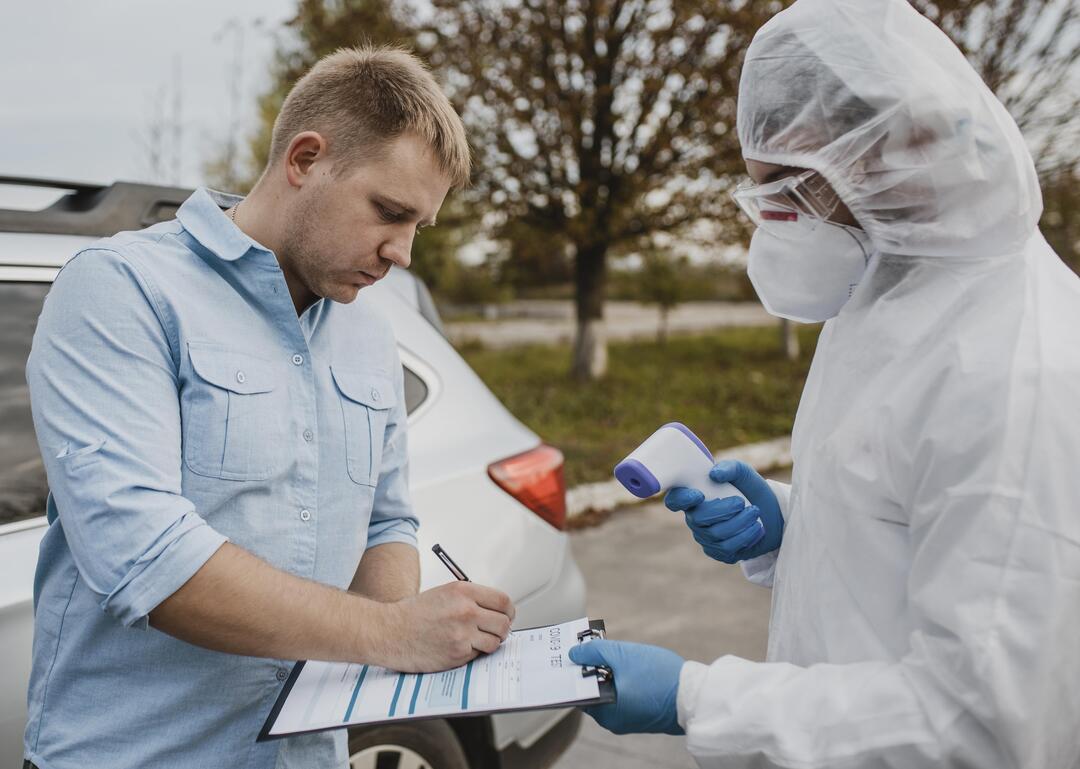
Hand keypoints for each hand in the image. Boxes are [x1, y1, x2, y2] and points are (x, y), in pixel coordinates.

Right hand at [374, 581, 514, 671]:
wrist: (390, 631)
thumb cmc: (415, 613)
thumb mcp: (445, 593)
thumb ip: (472, 599)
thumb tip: (497, 611)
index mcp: (463, 591)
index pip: (503, 601)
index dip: (508, 611)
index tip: (506, 616)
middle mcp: (466, 610)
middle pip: (504, 623)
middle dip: (502, 629)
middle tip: (494, 631)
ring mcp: (462, 633)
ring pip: (495, 641)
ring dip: (489, 643)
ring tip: (474, 640)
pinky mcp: (457, 653)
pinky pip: (478, 654)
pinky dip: (472, 653)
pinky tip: (457, 647)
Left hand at [568, 640, 683, 734]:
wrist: (696, 696)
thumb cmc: (659, 678)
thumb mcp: (622, 655)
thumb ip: (594, 652)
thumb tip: (574, 653)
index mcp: (605, 713)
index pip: (578, 691)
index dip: (574, 669)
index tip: (571, 651)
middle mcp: (615, 720)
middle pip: (594, 688)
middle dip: (594, 666)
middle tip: (594, 644)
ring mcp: (630, 717)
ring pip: (612, 689)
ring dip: (611, 670)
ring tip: (616, 651)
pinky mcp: (644, 712)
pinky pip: (627, 693)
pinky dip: (626, 678)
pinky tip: (633, 664)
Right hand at [664, 459, 782, 562]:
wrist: (769, 512)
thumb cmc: (749, 488)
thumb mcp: (742, 472)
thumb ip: (729, 468)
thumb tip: (714, 475)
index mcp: (693, 496)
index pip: (675, 500)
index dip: (681, 500)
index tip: (699, 495)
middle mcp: (695, 518)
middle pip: (698, 520)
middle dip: (722, 511)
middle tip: (741, 502)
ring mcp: (705, 537)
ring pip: (716, 536)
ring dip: (739, 523)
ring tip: (755, 512)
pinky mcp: (718, 552)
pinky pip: (727, 550)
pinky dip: (745, 537)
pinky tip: (756, 528)